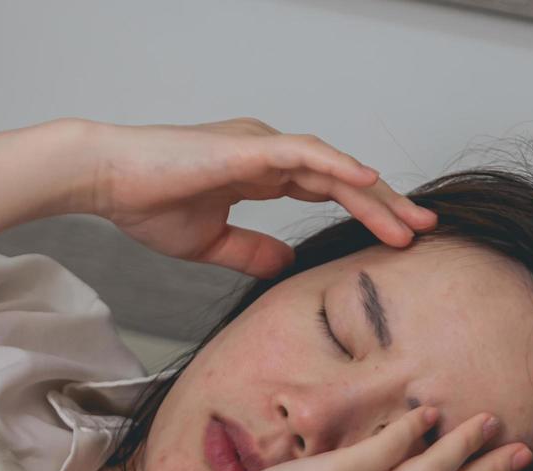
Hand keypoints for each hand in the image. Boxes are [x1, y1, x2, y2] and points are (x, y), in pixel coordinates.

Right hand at [81, 116, 437, 277]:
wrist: (107, 180)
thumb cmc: (146, 204)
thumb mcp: (210, 242)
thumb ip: (251, 250)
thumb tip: (287, 262)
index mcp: (259, 172)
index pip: (327, 188)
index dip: (366, 211)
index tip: (398, 238)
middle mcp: (268, 153)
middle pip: (343, 177)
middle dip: (387, 204)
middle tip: (426, 229)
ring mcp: (262, 146)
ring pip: (335, 167)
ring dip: (376, 195)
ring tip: (410, 224)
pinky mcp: (250, 148)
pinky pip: (307, 155)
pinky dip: (342, 168)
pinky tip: (370, 183)